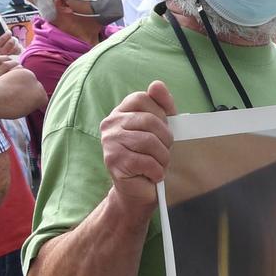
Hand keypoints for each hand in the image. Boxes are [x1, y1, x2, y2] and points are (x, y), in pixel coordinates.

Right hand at [100, 80, 176, 214]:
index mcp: (121, 112)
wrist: (139, 190)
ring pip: (150, 141)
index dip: (161, 113)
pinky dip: (157, 171)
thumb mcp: (162, 129)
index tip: (164, 129)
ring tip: (158, 164)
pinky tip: (153, 174)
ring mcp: (109, 141)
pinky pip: (146, 161)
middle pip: (150, 120)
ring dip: (163, 157)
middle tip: (164, 152)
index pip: (143, 98)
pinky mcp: (113, 160)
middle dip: (166, 140)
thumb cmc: (152, 157)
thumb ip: (163, 106)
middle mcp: (111, 123)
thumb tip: (157, 84)